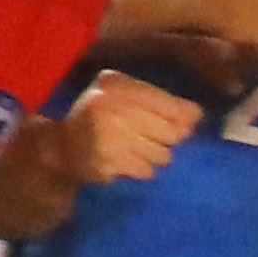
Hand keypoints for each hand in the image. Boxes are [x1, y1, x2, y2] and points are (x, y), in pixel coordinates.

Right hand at [57, 75, 198, 189]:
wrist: (60, 145)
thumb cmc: (97, 115)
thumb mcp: (121, 94)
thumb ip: (159, 100)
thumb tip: (197, 115)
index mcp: (116, 86)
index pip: (168, 104)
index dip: (184, 117)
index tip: (188, 123)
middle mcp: (112, 109)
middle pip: (170, 132)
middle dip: (170, 138)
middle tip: (155, 137)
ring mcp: (109, 138)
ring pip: (162, 154)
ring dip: (157, 155)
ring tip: (139, 149)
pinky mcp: (108, 163)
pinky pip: (146, 170)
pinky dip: (143, 169)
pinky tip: (130, 161)